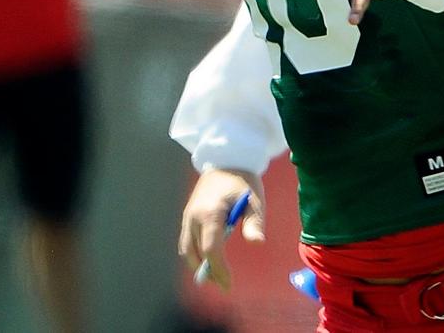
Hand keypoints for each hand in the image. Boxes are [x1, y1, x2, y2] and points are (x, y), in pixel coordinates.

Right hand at [178, 168, 264, 291]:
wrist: (225, 159)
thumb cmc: (242, 180)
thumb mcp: (253, 200)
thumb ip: (254, 222)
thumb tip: (257, 242)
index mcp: (209, 213)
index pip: (210, 249)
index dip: (219, 269)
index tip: (229, 283)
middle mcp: (193, 217)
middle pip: (195, 253)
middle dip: (208, 271)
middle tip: (224, 283)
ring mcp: (187, 216)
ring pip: (187, 249)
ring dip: (199, 264)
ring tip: (216, 274)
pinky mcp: (187, 215)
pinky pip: (186, 241)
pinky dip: (194, 254)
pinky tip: (206, 259)